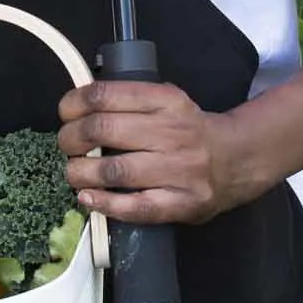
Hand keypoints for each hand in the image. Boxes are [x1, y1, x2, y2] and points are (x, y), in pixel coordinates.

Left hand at [57, 80, 263, 225]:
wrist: (237, 159)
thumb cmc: (189, 129)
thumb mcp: (167, 101)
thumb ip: (130, 101)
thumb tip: (77, 106)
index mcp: (166, 100)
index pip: (106, 95)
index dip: (74, 103)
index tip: (65, 113)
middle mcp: (173, 132)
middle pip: (103, 130)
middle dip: (71, 138)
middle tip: (67, 145)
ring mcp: (179, 170)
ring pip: (114, 170)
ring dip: (80, 172)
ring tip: (74, 172)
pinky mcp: (182, 203)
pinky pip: (135, 207)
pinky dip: (104, 203)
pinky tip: (88, 198)